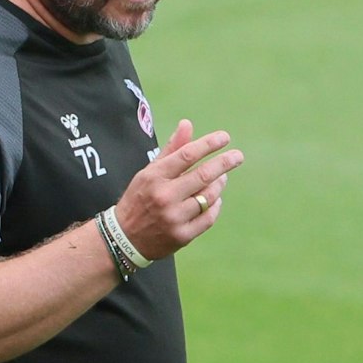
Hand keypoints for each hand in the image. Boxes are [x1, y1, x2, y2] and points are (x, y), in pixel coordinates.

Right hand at [113, 118, 243, 261]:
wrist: (125, 238)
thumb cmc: (139, 199)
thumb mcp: (148, 172)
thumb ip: (171, 149)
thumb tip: (187, 124)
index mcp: (154, 177)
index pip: (187, 155)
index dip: (208, 144)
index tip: (224, 138)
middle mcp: (164, 196)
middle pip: (203, 175)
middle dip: (224, 163)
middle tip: (237, 157)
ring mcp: (174, 217)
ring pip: (209, 196)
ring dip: (219, 184)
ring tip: (221, 178)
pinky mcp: (182, 235)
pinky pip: (209, 217)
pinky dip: (215, 206)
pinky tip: (215, 199)